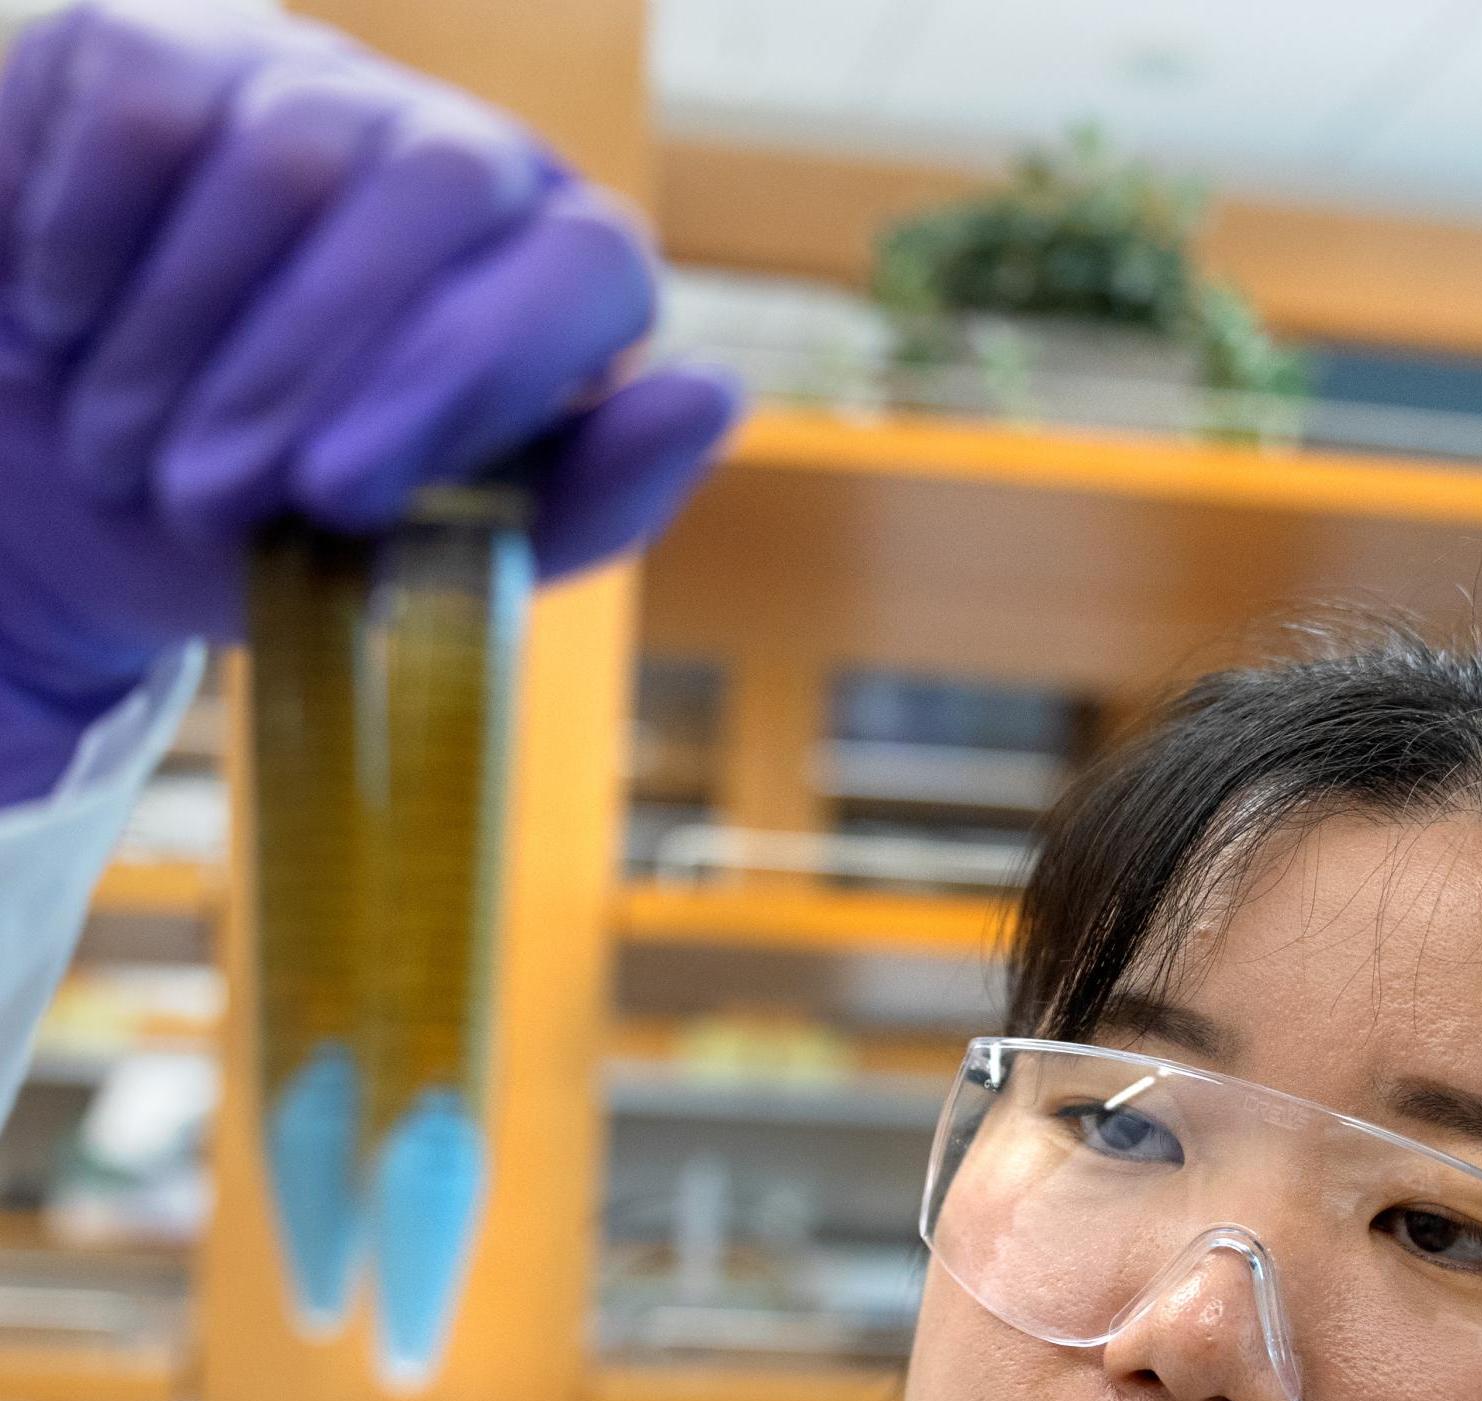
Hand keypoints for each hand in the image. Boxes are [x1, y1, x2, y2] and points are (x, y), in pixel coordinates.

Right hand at [0, 0, 737, 732]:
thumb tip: (712, 391)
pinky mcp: (161, 43)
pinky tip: (62, 335)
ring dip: (185, 335)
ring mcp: (314, 82)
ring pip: (281, 153)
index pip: (584, 266)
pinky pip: (139, 113)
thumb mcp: (438, 564)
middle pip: (434, 188)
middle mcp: (460, 159)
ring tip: (128, 455)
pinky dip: (85, 247)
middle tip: (212, 498)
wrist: (86, 491)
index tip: (342, 492)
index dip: (470, 372)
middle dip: (309, 363)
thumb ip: (584, 501)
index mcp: (553, 282)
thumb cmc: (294, 538)